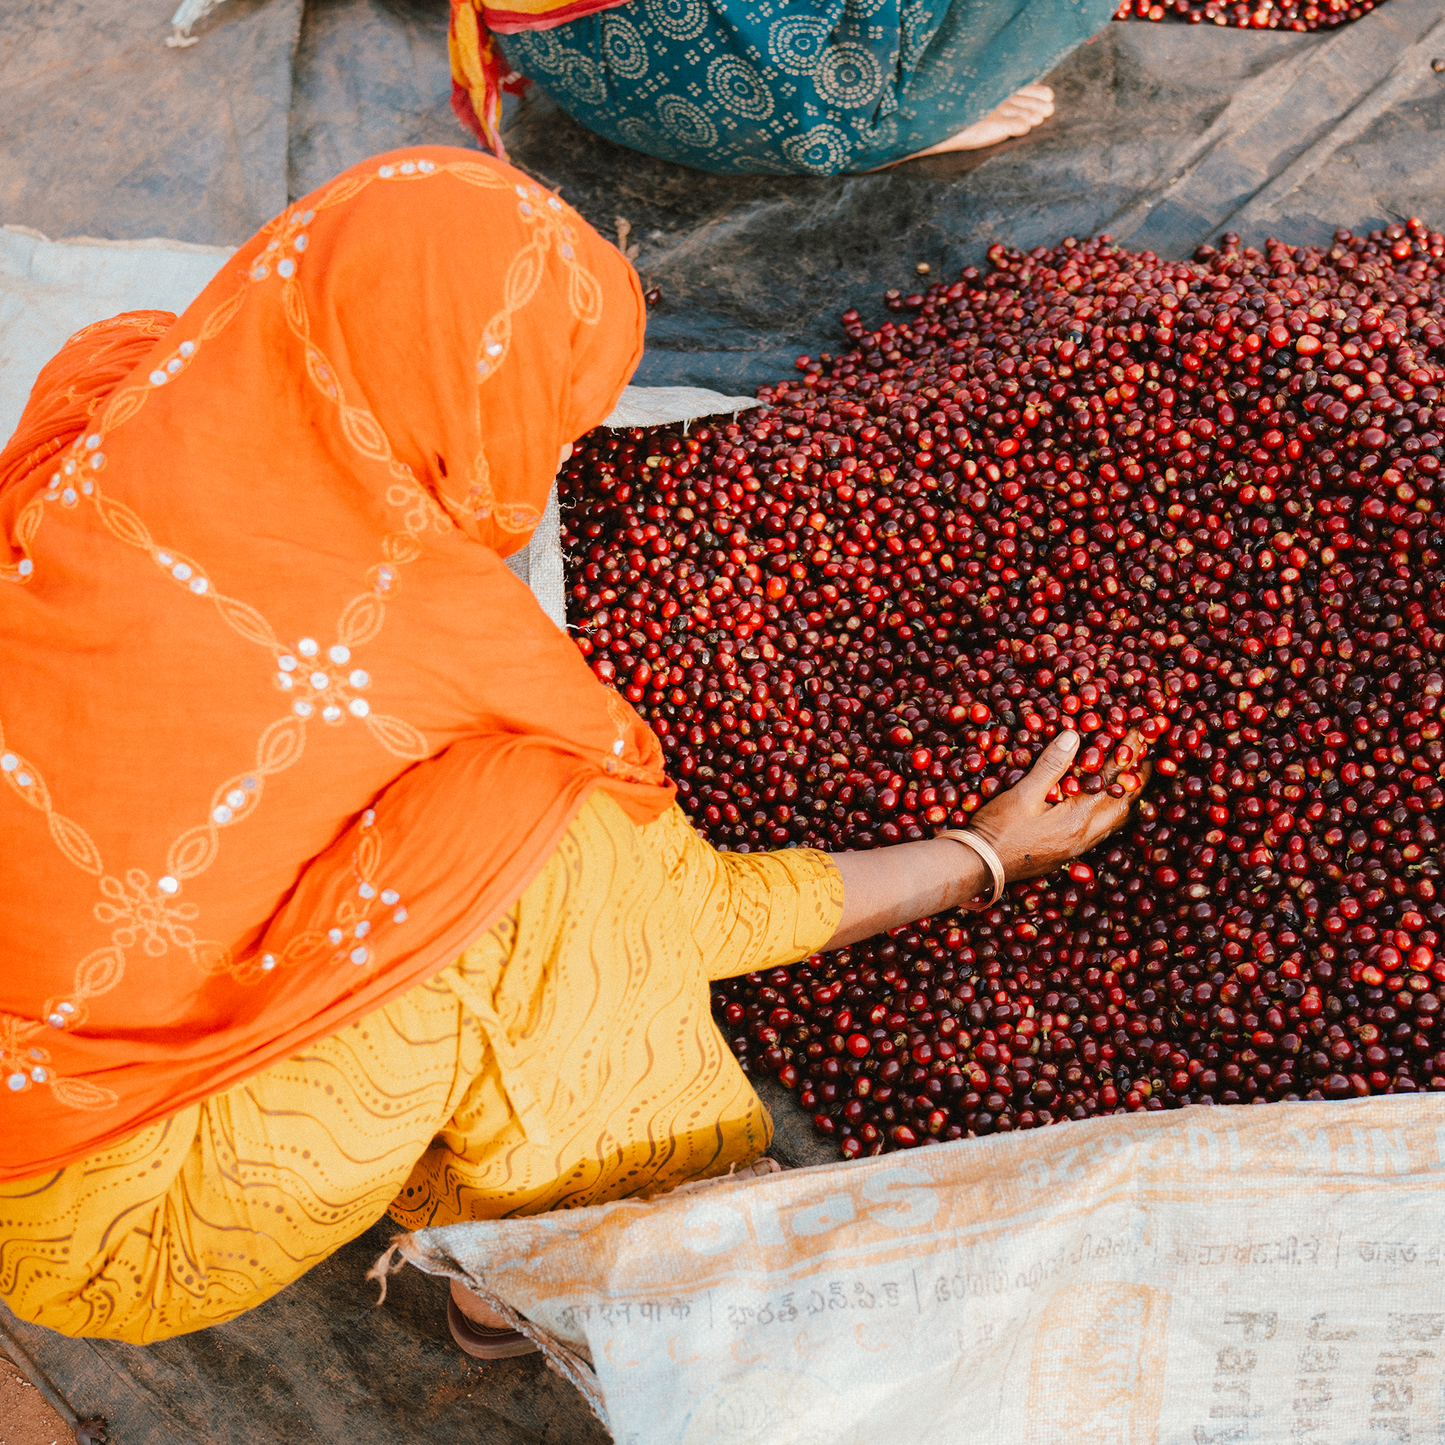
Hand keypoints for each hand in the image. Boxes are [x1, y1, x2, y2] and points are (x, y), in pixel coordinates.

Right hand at [818, 729, 1149, 949]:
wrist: (980, 867)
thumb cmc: (998, 830)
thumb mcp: (1022, 794)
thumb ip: (1051, 765)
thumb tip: (1074, 735)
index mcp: (1079, 818)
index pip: (1115, 781)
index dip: (1129, 754)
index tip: (1138, 732)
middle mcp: (1086, 835)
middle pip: (1126, 803)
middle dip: (1136, 776)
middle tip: (1142, 753)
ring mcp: (1078, 846)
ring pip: (1116, 819)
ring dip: (1125, 795)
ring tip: (1128, 775)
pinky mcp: (1067, 852)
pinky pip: (1102, 829)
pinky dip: (1110, 810)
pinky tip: (1101, 803)